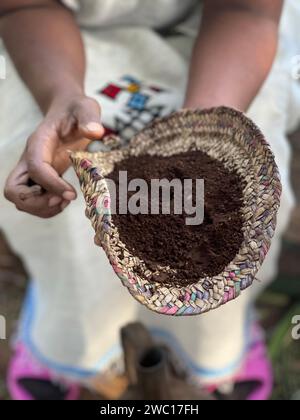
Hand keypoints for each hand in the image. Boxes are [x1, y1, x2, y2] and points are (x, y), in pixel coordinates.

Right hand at [4, 94, 104, 217]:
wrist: (68, 111)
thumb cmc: (76, 110)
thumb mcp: (86, 108)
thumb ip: (89, 118)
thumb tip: (95, 132)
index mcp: (38, 143)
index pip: (35, 168)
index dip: (51, 184)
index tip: (73, 194)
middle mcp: (29, 159)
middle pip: (14, 190)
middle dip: (37, 202)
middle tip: (64, 200)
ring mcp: (32, 172)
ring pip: (21, 200)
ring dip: (42, 209)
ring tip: (66, 201)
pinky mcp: (40, 180)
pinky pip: (33, 202)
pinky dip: (47, 209)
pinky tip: (65, 200)